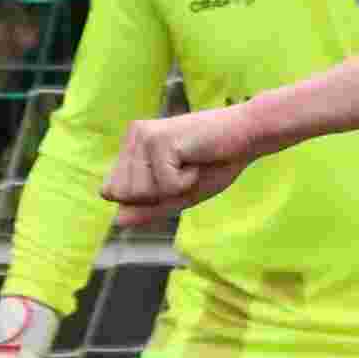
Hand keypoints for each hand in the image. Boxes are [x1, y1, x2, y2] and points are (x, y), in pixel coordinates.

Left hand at [102, 109, 258, 216]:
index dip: (143, 199)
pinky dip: (185, 182)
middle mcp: (132, 138)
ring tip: (189, 165)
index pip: (112, 192)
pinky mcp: (158, 140)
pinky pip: (164, 186)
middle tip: (181, 172)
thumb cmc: (215, 164)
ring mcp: (143, 137)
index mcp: (131, 147)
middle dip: (156, 195)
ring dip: (171, 189)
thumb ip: (148, 208)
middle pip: (121, 195)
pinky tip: (196, 160)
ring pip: (138, 193)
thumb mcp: (178, 195)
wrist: (247, 136)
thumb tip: (118, 221)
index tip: (171, 179)